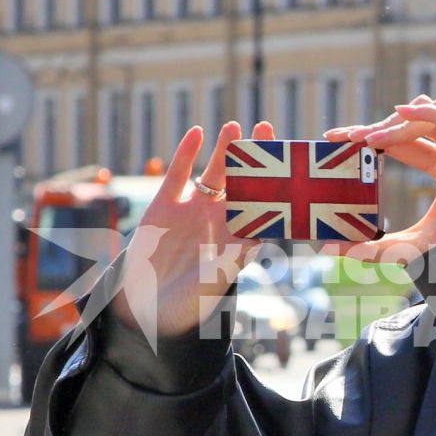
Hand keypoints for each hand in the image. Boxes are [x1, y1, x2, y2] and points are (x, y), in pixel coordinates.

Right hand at [109, 119, 274, 338]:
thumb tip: (257, 238)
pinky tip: (197, 132)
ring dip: (223, 149)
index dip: (275, 181)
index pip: (263, 203)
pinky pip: (178, 174)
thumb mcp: (215, 282)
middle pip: (241, 180)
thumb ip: (234, 259)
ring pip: (212, 173)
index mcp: (239, 237)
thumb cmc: (190, 305)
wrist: (147, 309)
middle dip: (253, 156)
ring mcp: (192, 211)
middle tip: (265, 128)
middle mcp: (219, 220)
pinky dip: (186, 153)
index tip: (288, 160)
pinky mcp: (164, 206)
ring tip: (234, 125)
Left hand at [323, 96, 435, 262]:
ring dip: (395, 124)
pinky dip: (426, 114)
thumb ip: (373, 247)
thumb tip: (330, 247)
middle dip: (374, 127)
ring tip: (368, 140)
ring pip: (426, 118)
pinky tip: (399, 113)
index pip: (399, 144)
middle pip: (407, 126)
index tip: (336, 140)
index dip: (370, 138)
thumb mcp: (408, 245)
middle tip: (340, 136)